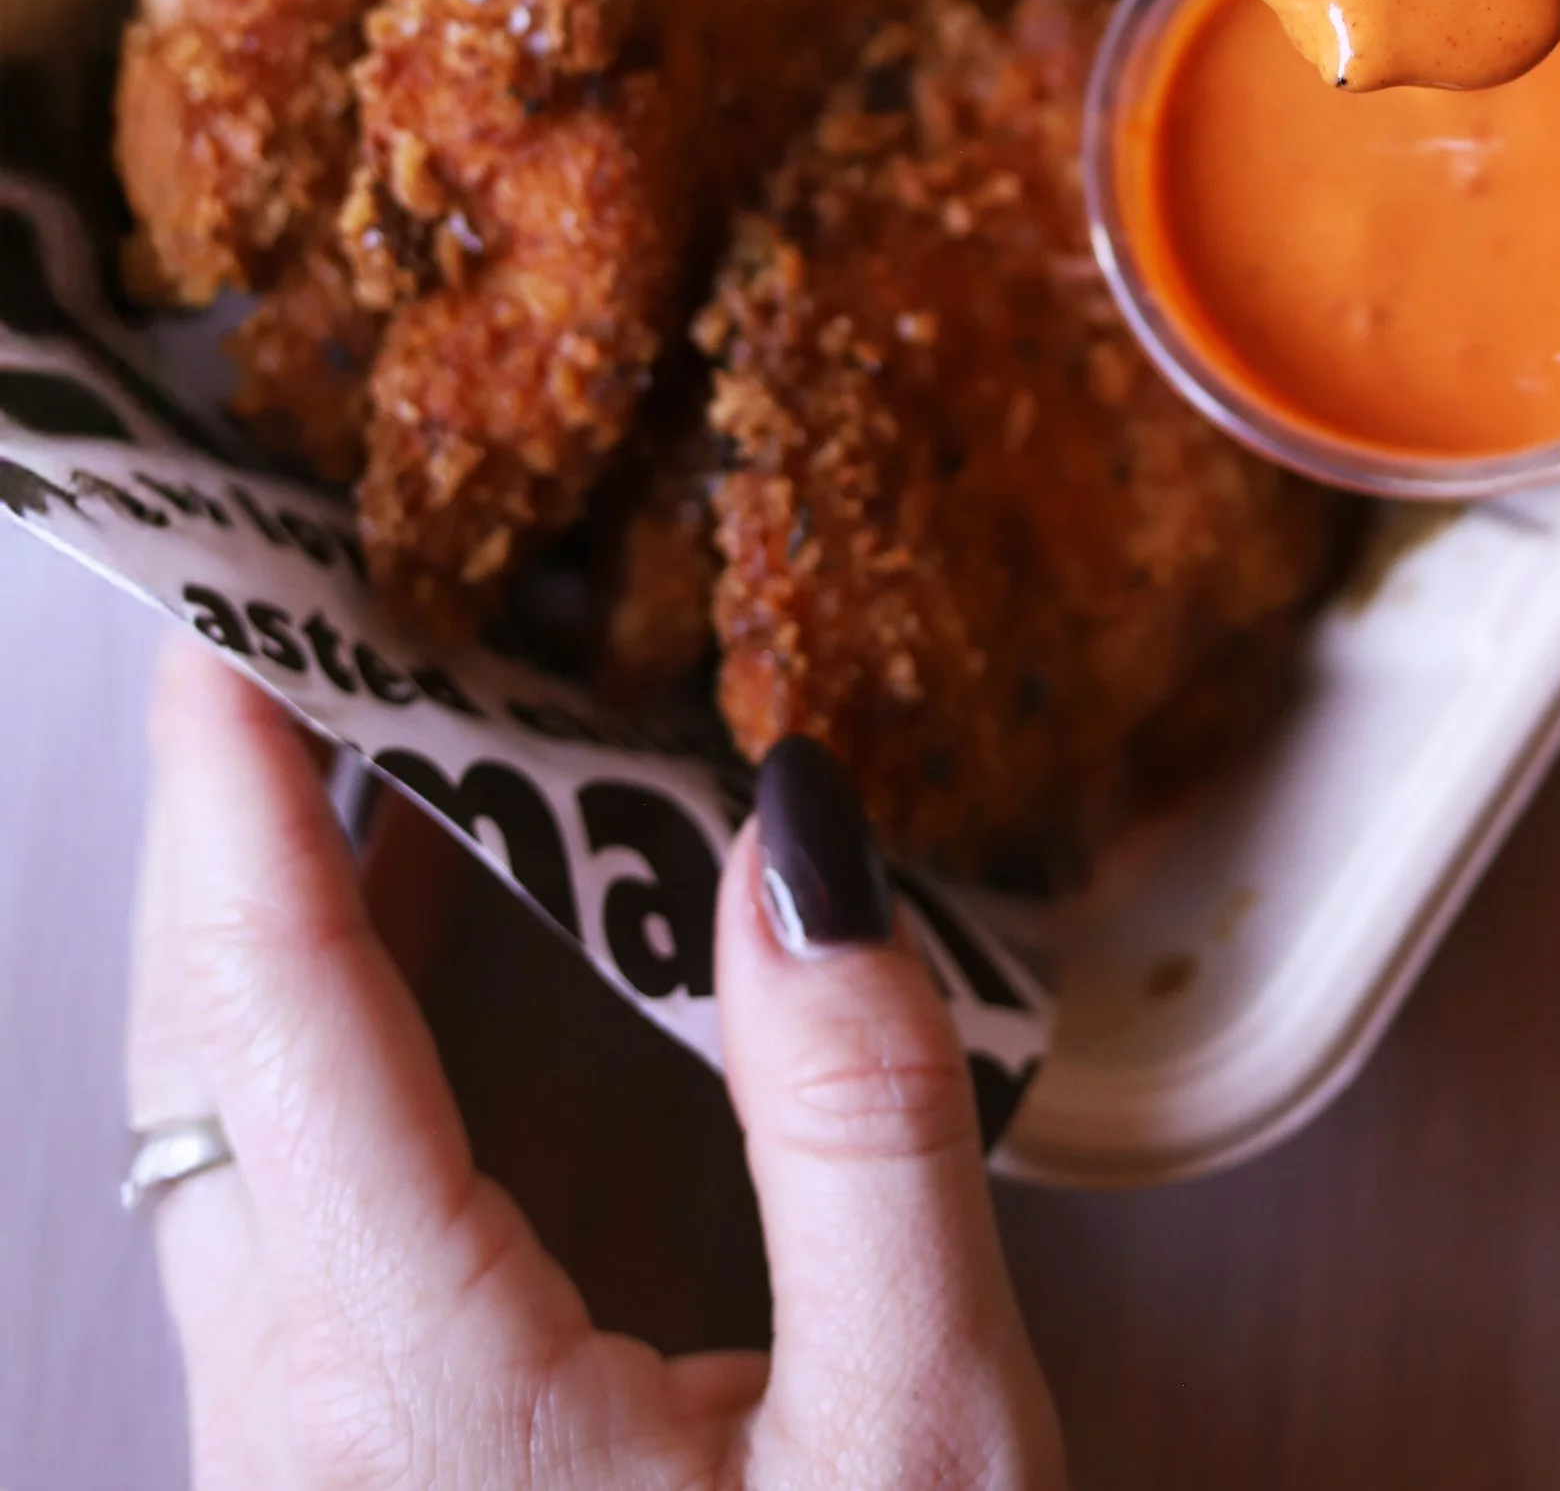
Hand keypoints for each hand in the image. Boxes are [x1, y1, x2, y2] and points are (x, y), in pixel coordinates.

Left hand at [126, 638, 1063, 1490]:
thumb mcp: (918, 1447)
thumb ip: (855, 1124)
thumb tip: (794, 841)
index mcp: (416, 1388)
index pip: (275, 1002)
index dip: (236, 774)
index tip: (224, 588)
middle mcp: (301, 1416)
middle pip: (210, 1039)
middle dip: (242, 799)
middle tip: (317, 594)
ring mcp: (304, 1453)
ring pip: (239, 1115)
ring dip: (300, 906)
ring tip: (404, 707)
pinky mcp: (352, 1470)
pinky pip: (303, 1189)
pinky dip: (358, 1019)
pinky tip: (468, 926)